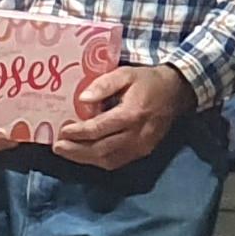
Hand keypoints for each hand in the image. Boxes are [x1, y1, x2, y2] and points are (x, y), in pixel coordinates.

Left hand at [55, 61, 188, 169]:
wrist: (177, 92)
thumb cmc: (147, 81)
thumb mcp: (125, 74)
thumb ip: (103, 85)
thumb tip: (82, 99)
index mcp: (131, 114)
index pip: (98, 129)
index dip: (77, 132)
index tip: (62, 130)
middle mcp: (137, 135)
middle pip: (100, 150)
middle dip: (75, 150)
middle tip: (57, 147)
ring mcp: (141, 146)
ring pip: (107, 160)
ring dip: (84, 158)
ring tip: (67, 152)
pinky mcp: (143, 151)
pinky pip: (117, 162)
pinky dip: (98, 160)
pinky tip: (85, 154)